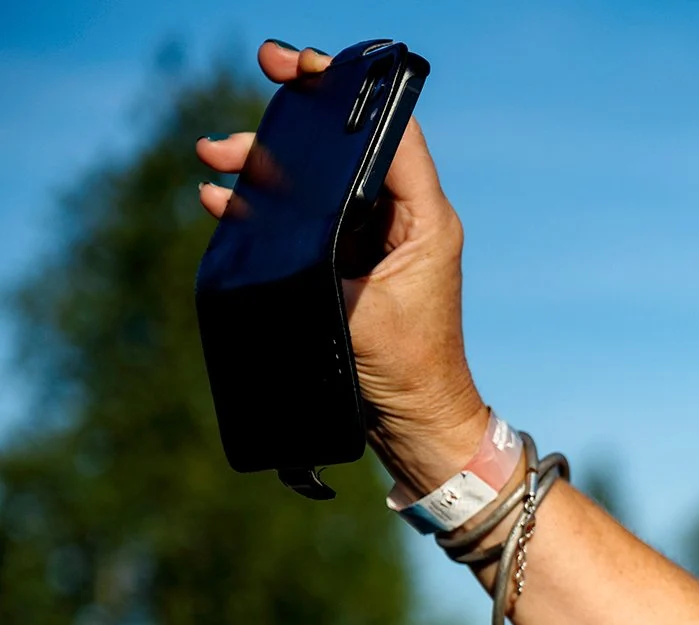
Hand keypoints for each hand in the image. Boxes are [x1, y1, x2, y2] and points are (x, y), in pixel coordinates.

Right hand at [195, 40, 486, 493]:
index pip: (392, 134)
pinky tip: (223, 200)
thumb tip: (284, 205)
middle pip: (349, 150)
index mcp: (424, 220)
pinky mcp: (353, 267)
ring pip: (321, 184)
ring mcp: (378, 244)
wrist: (416, 423)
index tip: (303, 68)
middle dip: (295, 124)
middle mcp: (405, 223)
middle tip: (257, 88)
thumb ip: (329, 252)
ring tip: (215, 156)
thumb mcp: (362, 305)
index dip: (347, 94)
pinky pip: (308, 221)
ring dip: (268, 167)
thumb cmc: (407, 370)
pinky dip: (266, 207)